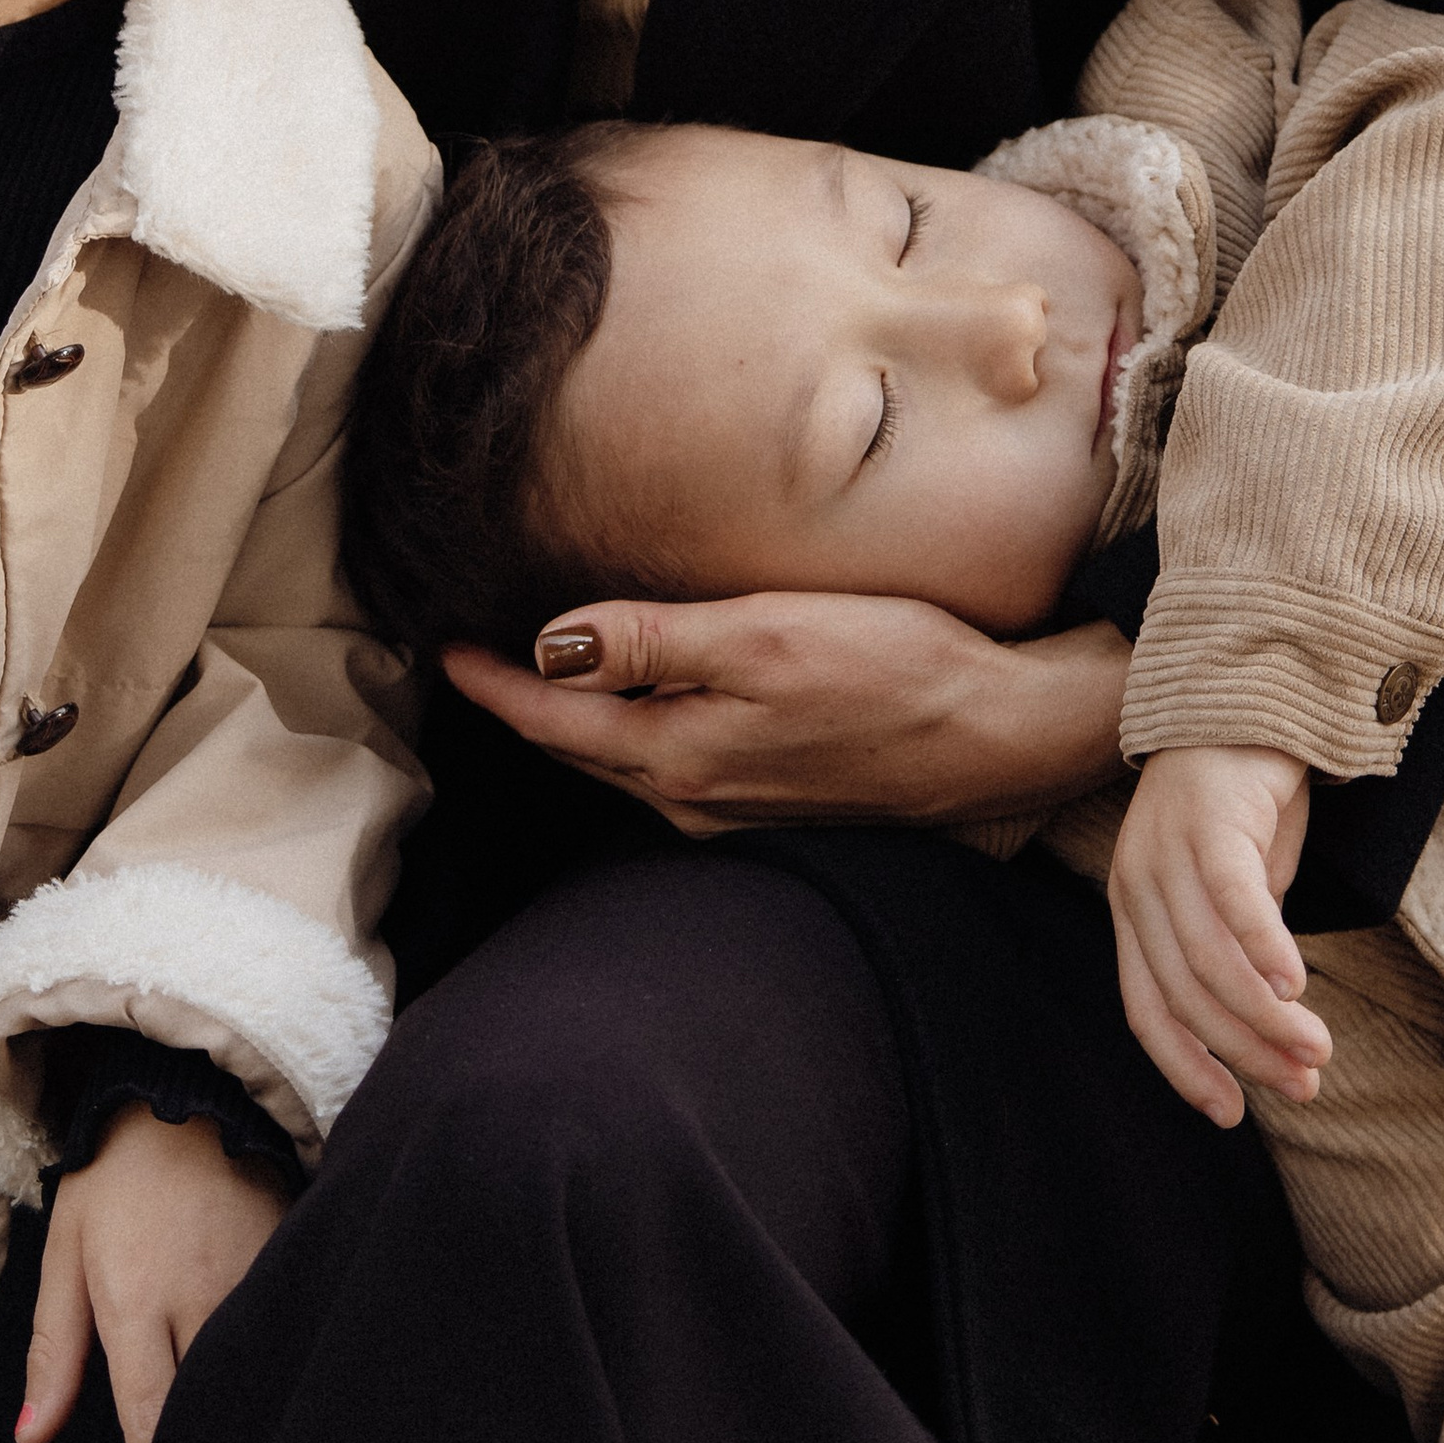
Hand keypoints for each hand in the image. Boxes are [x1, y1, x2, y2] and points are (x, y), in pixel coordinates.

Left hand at [17, 1103, 290, 1442]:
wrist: (190, 1094)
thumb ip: (52, 1350)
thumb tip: (31, 1437)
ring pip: (249, 1376)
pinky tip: (277, 1396)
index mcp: (136, 1303)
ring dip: (243, 1420)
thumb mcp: (65, 1252)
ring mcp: (254, 1282)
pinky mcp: (291, 1263)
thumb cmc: (118, 1177)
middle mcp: (199, 1300)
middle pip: (205, 1410)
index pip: (148, 1422)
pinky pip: (281, 1333)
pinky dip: (274, 1367)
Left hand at [444, 594, 1131, 834]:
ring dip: (576, 722)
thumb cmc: (895, 669)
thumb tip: (549, 645)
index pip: (552, 721)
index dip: (491, 681)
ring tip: (536, 672)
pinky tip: (641, 703)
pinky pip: (675, 766)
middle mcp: (697, 798)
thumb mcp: (763, 636)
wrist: (1004, 736)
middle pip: (580, 750)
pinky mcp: (778, 796)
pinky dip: (635, 733)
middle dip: (521, 705)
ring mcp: (738, 806)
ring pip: (626, 762)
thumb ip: (652, 641)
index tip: (439, 644)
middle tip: (469, 655)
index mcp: (680, 757)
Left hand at [1108, 745, 1330, 1127]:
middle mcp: (1136, 885)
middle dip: (1246, 1052)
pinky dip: (1263, 950)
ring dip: (1267, 1016)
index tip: (1232, 1115)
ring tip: (1317, 1048)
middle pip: (1184, 995)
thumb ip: (1237, 951)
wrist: (1247, 702)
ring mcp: (1165, 853)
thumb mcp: (1234, 889)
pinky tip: (1297, 986)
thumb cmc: (1244, 806)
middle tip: (1307, 1082)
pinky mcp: (1209, 824)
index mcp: (1133, 909)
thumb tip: (1274, 1026)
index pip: (1146, 1010)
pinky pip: (1234, 902)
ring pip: (1211, 960)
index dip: (1186, 1068)